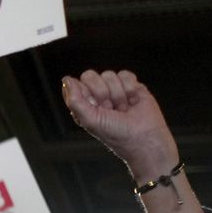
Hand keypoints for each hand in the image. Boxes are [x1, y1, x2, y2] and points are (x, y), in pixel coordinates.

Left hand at [61, 70, 178, 179]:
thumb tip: (67, 79)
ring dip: (118, 95)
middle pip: (90, 76)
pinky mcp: (132, 85)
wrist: (144, 138)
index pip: (75, 84)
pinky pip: (125, 74)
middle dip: (101, 93)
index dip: (86, 94)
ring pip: (109, 75)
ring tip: (123, 109)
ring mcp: (114, 89)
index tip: (95, 108)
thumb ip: (74, 100)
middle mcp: (97, 95)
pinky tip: (133, 102)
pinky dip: (130, 89)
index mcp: (83, 103)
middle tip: (110, 109)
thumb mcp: (89, 120)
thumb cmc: (115, 133)